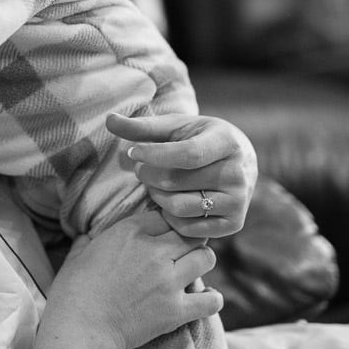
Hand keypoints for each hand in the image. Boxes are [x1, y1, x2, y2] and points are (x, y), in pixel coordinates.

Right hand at [23, 212, 220, 348]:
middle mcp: (154, 251)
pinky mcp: (176, 310)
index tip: (163, 234)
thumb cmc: (72, 292)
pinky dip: (212, 299)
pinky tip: (206, 299)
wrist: (80, 329)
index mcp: (129, 232)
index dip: (166, 224)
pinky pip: (211, 300)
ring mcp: (168, 281)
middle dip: (189, 240)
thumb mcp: (76, 256)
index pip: (164, 216)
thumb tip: (88, 236)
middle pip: (190, 233)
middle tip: (183, 251)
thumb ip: (88, 241)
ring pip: (206, 257)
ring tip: (193, 270)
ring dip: (201, 262)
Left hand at [112, 112, 256, 238]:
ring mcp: (239, 201)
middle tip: (142, 169)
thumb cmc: (198, 139)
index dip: (154, 155)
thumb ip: (142, 126)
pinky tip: (170, 202)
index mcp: (227, 142)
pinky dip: (170, 217)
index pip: (188, 154)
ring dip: (157, 197)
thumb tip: (109, 119)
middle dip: (148, 175)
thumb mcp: (175, 127)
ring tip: (155, 185)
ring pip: (180, 207)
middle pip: (177, 182)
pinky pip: (188, 228)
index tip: (132, 152)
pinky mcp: (234, 224)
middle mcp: (238, 173)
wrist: (238, 162)